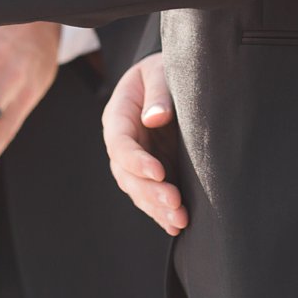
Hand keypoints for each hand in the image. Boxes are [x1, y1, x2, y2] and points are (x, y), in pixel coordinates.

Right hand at [102, 53, 186, 235]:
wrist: (167, 80)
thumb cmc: (162, 71)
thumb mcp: (159, 72)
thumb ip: (159, 93)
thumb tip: (154, 118)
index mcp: (118, 117)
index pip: (120, 144)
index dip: (136, 161)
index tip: (159, 172)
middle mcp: (122, 143)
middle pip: (126, 175)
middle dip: (149, 192)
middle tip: (174, 203)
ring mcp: (136, 160)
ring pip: (138, 190)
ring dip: (156, 208)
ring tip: (179, 220)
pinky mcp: (153, 171)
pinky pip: (150, 195)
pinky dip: (161, 212)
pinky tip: (176, 226)